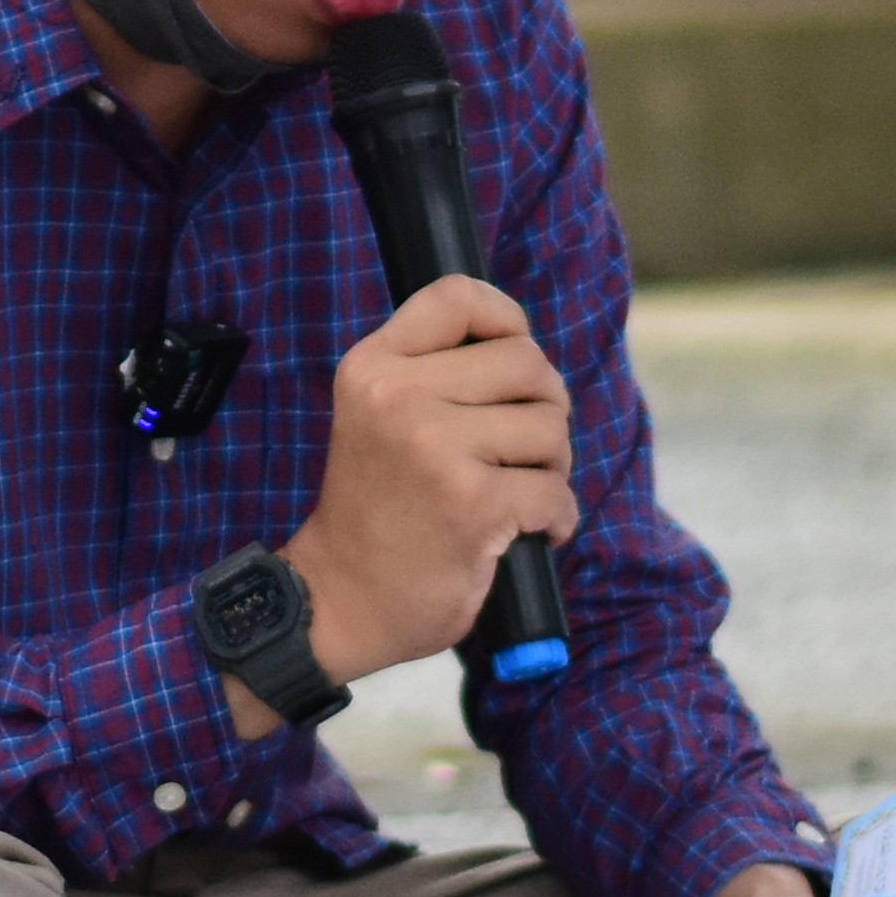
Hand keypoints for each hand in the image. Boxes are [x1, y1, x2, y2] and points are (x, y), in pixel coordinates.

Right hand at [293, 274, 579, 684]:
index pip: (458, 296)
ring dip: (552, 467)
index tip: (511, 360)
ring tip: (518, 494)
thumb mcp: (377, 416)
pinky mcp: (473, 504)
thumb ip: (433, 374)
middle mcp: (398, 397)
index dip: (506, 319)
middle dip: (542, 407)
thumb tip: (524, 348)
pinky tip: (532, 532)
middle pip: (526, 361)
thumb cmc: (374, 509)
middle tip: (521, 451)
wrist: (338, 600)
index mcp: (372, 368)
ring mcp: (436, 449)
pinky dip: (557, 518)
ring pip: (550, 427)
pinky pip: (556, 492)